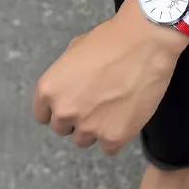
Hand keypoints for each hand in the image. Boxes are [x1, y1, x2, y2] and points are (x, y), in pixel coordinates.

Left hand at [33, 0, 188, 154]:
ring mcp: (90, 126)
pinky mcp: (115, 136)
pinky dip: (117, 136)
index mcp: (49, 89)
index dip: (59, 110)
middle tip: (98, 105)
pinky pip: (109, 148)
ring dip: (96, 129)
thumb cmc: (113, 41)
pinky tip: (126, 118)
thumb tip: (69, 88)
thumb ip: (65, 77)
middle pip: (63, 129)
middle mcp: (64, 111)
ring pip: (85, 140)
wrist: (145, 44)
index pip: (43, 115)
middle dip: (78, 119)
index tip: (73, 106)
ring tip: (114, 110)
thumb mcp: (75, 51)